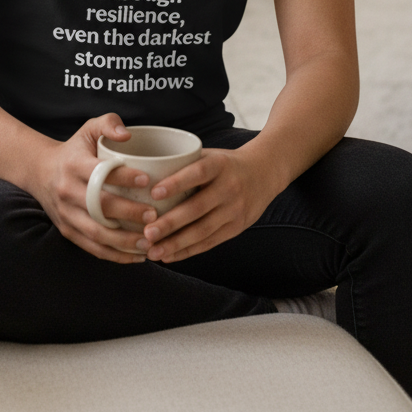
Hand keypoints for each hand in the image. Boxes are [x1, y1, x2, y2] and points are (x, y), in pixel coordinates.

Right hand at [32, 113, 158, 263]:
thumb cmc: (75, 149)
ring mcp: (66, 215)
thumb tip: (127, 135)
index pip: (99, 172)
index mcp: (74, 164)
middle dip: (128, 213)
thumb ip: (109, 123)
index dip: (124, 177)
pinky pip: (93, 248)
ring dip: (124, 241)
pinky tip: (137, 255)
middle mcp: (67, 191)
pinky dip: (115, 255)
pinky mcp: (68, 232)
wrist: (40, 172)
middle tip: (154, 215)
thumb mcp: (88, 128)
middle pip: (99, 207)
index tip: (148, 181)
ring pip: (96, 233)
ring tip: (149, 241)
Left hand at [137, 146, 279, 264]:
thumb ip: (185, 163)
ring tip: (153, 251)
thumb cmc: (226, 163)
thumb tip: (145, 173)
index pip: (198, 173)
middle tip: (147, 233)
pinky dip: (188, 251)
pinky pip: (209, 242)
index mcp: (220, 165)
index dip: (177, 182)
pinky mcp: (236, 228)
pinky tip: (169, 256)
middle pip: (198, 208)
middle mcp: (229, 188)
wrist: (265, 172)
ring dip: (176, 244)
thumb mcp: (211, 155)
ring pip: (203, 231)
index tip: (154, 193)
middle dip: (171, 223)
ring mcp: (234, 210)